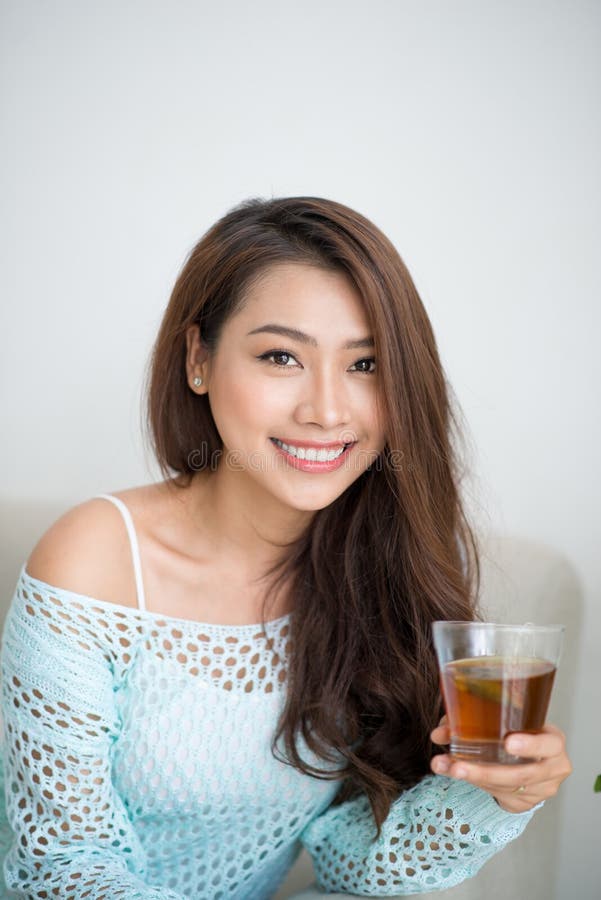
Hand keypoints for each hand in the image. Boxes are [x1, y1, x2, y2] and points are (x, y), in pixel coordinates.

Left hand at [429, 717, 572, 812]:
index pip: (548, 744)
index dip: (530, 745)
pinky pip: (498, 794)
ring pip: (504, 787)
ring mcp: (541, 790)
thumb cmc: (517, 731)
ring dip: (471, 777)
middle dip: (484, 771)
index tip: (508, 742)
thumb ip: (475, 721)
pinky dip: (474, 783)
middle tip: (457, 766)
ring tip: (444, 767)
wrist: (530, 756)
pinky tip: (454, 773)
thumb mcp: (506, 722)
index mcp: (553, 742)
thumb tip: (440, 732)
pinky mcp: (525, 803)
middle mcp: (552, 768)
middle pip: (520, 774)